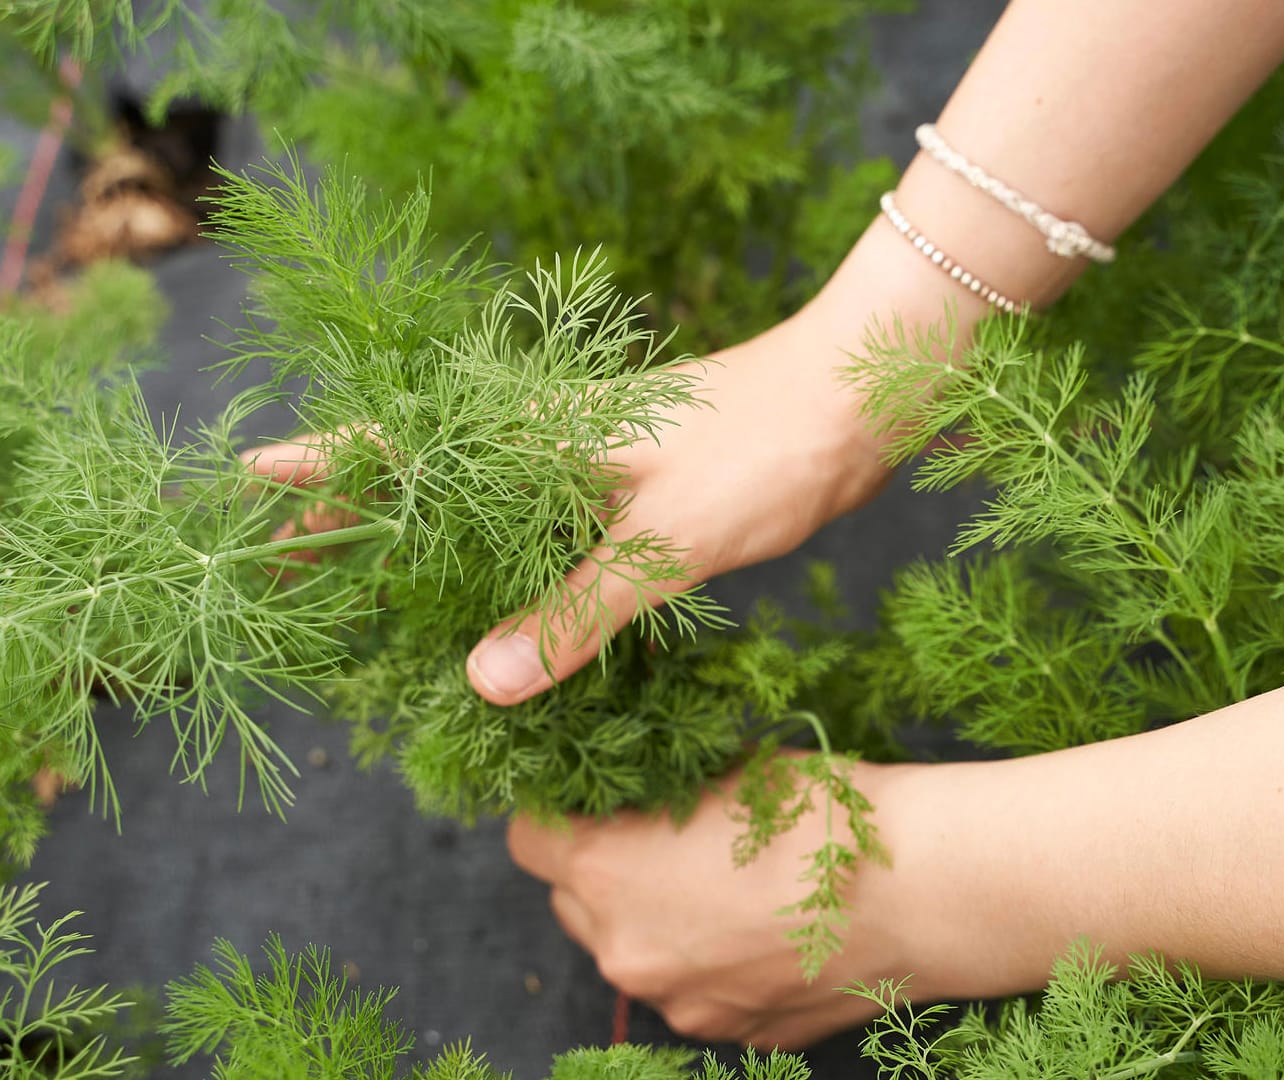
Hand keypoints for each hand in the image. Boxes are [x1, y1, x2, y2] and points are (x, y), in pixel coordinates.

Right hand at [243, 302, 893, 704]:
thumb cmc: (771, 444)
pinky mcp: (646, 485)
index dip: (328, 465)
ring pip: (495, 506)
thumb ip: (580, 609)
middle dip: (366, 519)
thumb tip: (480, 683)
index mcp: (544, 433)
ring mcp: (602, 461)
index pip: (409, 445)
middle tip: (298, 568)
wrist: (865, 395)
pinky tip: (518, 607)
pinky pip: (558, 527)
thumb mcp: (673, 537)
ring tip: (385, 598)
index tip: (251, 481)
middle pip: (436, 479)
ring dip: (440, 545)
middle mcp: (559, 440)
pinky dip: (523, 564)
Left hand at [505, 756, 926, 1049]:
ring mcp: (677, 1004)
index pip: (529, 840)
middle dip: (607, 871)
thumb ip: (658, 792)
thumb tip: (633, 789)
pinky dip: (711, 962)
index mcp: (609, 872)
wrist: (921, 890)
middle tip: (670, 837)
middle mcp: (624, 950)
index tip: (596, 798)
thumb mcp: (726, 768)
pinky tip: (767, 929)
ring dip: (660, 919)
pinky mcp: (727, 1035)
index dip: (558, 812)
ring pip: (635, 952)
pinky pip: (691, 990)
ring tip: (732, 885)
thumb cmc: (825, 813)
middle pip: (575, 904)